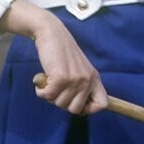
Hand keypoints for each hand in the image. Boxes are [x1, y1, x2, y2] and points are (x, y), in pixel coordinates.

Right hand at [0, 0, 107, 114]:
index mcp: (94, 78)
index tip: (76, 103)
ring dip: (50, 95)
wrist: (51, 33)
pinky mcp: (61, 77)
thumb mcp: (79, 69)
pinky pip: (48, 96)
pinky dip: (41, 91)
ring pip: (60, 104)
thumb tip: (80, 110)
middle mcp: (87, 79)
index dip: (89, 109)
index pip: (102, 104)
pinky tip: (41, 81)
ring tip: (50, 79)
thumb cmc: (61, 53)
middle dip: (62, 102)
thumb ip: (81, 86)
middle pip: (75, 109)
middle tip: (57, 87)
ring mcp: (75, 79)